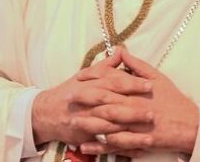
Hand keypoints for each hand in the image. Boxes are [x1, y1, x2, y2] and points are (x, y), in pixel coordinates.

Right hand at [31, 48, 152, 146]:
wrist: (47, 113)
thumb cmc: (70, 91)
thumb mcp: (86, 76)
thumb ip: (106, 66)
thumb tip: (120, 49)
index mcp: (91, 85)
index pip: (113, 83)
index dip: (132, 84)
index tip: (150, 85)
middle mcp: (88, 103)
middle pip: (112, 106)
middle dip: (133, 110)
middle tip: (152, 112)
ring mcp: (86, 121)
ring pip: (110, 128)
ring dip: (129, 133)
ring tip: (149, 137)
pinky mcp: (85, 137)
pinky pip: (105, 145)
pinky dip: (122, 149)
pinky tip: (137, 151)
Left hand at [77, 49, 199, 156]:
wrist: (190, 125)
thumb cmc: (173, 100)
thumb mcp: (157, 77)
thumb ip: (137, 65)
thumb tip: (121, 50)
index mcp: (137, 90)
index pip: (112, 81)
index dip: (94, 78)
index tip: (79, 77)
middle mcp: (134, 107)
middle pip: (106, 102)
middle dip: (86, 100)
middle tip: (67, 98)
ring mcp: (135, 126)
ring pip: (108, 124)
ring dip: (89, 124)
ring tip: (72, 122)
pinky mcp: (138, 142)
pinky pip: (116, 145)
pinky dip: (100, 147)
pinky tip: (86, 146)